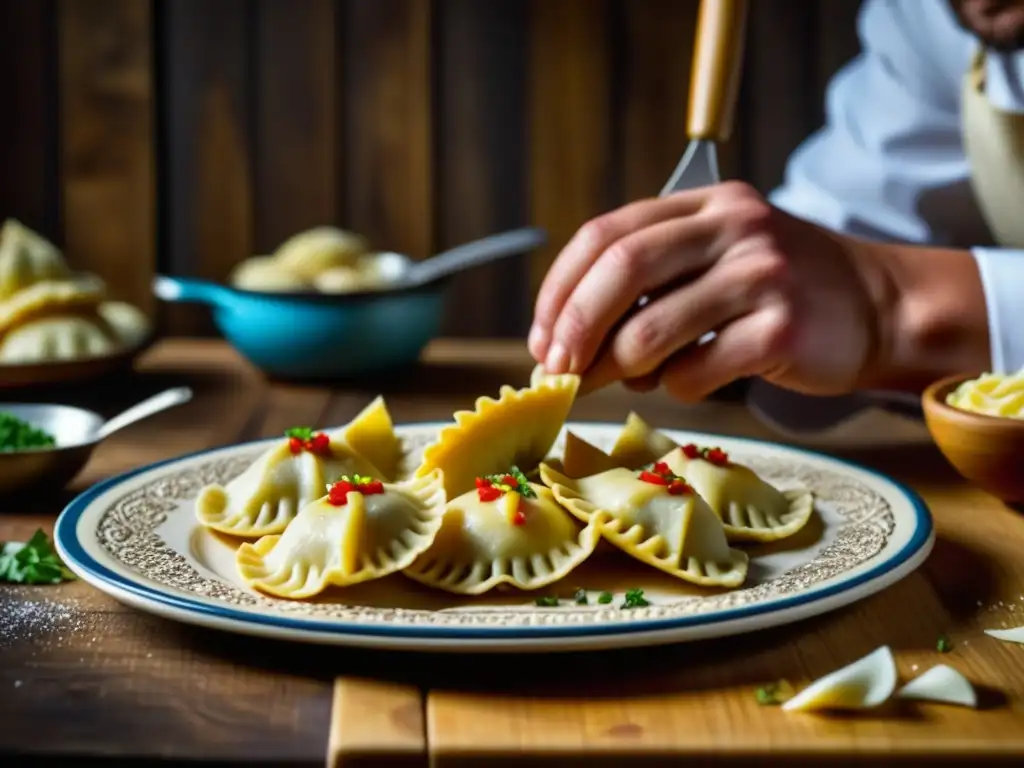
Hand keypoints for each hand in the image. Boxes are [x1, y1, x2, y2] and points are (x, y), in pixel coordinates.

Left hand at [528, 181, 987, 398]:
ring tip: (619, 381)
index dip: (559, 288)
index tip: (540, 336)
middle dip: (574, 326)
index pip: (606, 233)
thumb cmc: (780, 293)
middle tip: (556, 369)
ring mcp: (762, 276)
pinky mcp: (782, 330)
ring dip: (619, 368)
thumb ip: (650, 282)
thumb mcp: (718, 259)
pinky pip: (695, 371)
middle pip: (621, 269)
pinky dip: (675, 388)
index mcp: (706, 204)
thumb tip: (563, 340)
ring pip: (651, 330)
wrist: (880, 308)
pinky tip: (689, 382)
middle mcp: (733, 227)